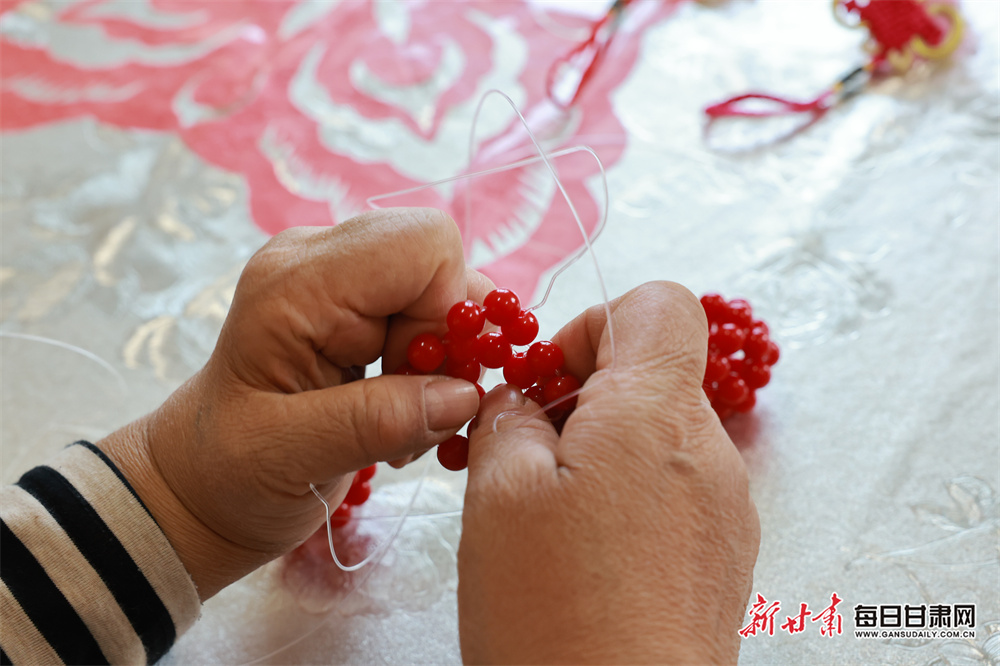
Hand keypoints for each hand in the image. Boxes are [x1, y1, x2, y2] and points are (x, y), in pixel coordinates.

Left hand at [99, 209, 483, 598]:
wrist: (197, 485)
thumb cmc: (224, 472)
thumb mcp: (288, 457)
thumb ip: (375, 422)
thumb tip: (465, 395)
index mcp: (297, 282)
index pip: (421, 246)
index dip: (444, 312)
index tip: (420, 385)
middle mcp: (321, 264)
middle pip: (437, 261)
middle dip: (445, 339)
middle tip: (417, 411)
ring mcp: (341, 284)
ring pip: (442, 290)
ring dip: (443, 359)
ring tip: (404, 422)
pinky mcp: (359, 311)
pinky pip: (431, 315)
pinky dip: (436, 366)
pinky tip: (404, 412)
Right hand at [458, 282, 759, 663]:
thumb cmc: (554, 612)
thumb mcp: (497, 494)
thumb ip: (506, 417)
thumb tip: (520, 399)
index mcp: (654, 414)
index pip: (660, 305)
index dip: (595, 325)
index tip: (549, 383)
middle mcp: (707, 451)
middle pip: (652, 375)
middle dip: (582, 399)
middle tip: (526, 458)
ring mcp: (725, 507)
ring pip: (657, 437)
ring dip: (601, 454)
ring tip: (551, 521)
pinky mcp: (724, 555)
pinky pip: (674, 491)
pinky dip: (628, 500)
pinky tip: (588, 557)